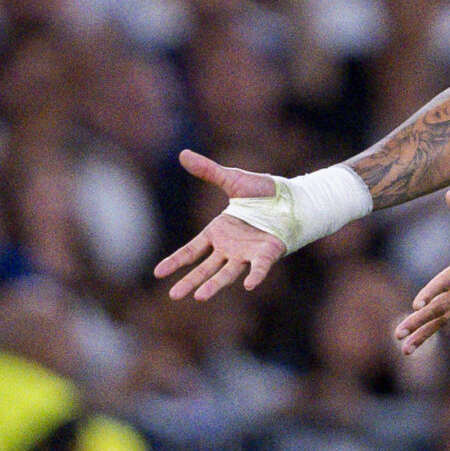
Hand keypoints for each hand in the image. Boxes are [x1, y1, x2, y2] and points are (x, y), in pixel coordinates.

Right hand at [154, 150, 287, 301]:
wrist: (291, 197)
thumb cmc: (262, 191)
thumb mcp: (232, 179)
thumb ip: (209, 171)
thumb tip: (183, 153)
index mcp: (218, 232)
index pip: (191, 250)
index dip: (175, 261)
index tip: (158, 273)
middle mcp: (230, 247)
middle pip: (205, 268)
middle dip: (189, 282)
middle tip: (174, 296)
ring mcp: (248, 253)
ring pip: (227, 273)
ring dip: (214, 285)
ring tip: (199, 297)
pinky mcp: (267, 253)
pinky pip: (259, 267)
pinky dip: (255, 275)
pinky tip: (248, 285)